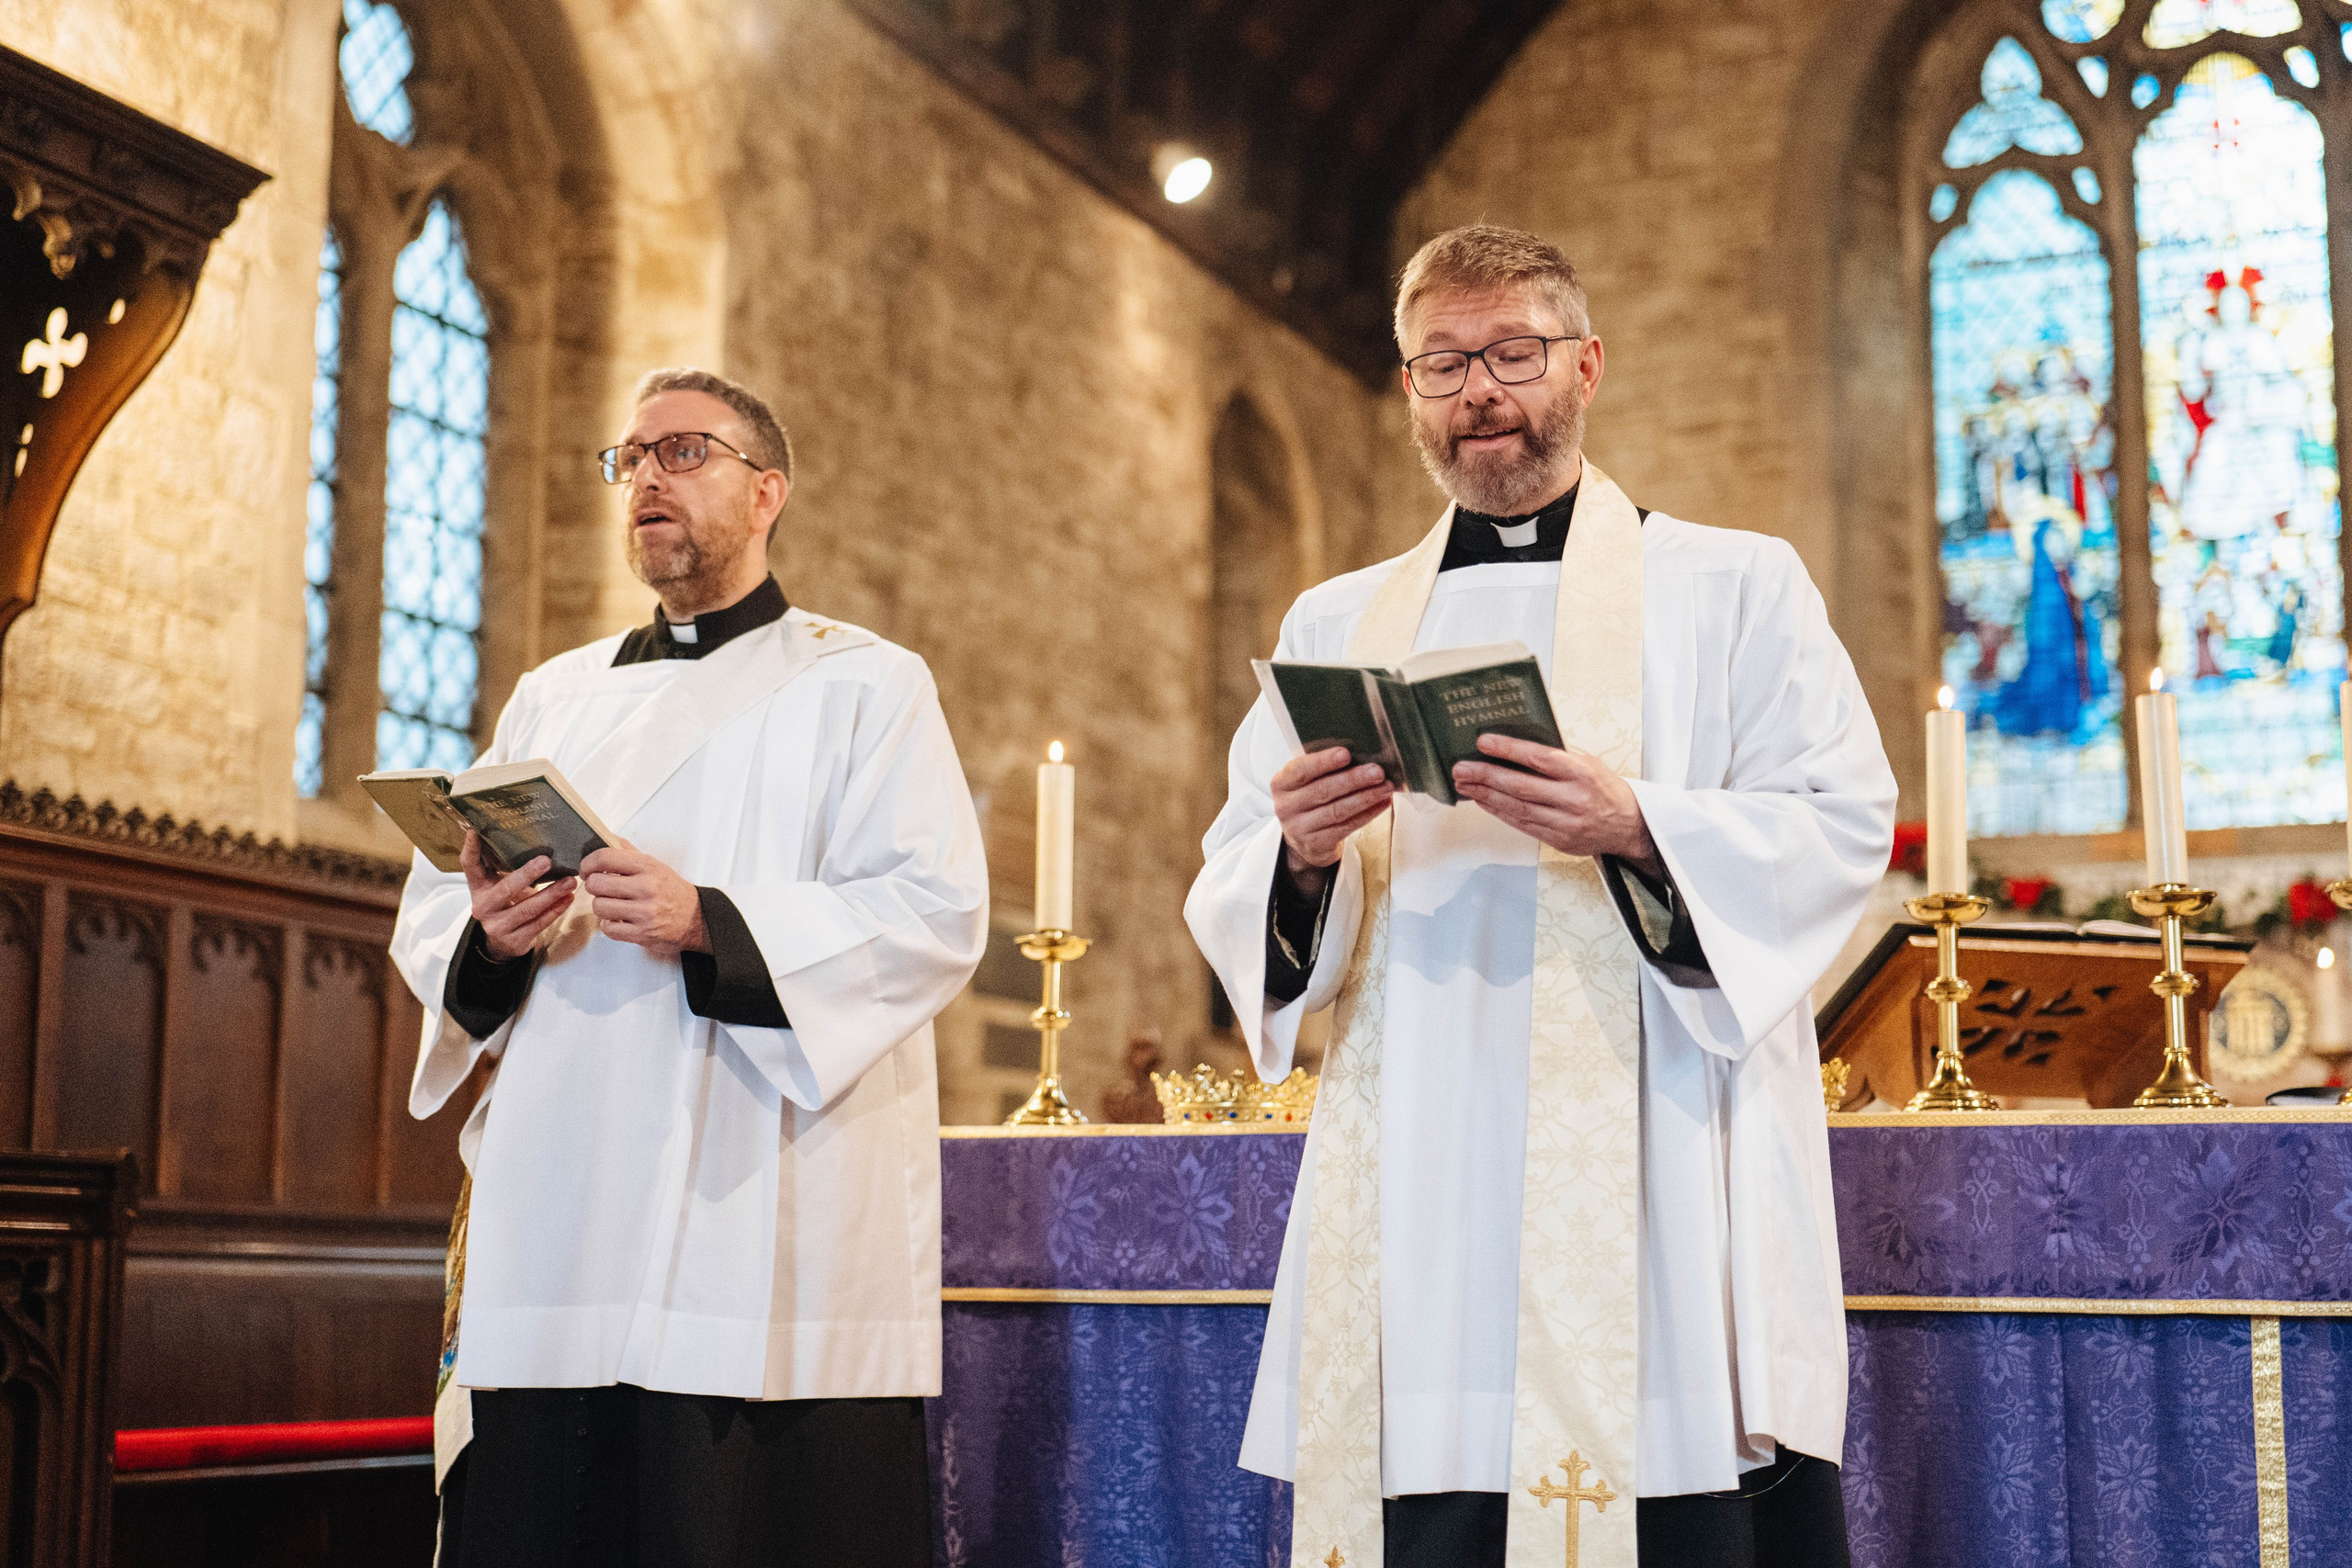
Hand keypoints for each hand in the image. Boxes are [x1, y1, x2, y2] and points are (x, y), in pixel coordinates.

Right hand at [462, 830, 576, 960]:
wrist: (502, 942)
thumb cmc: (505, 904)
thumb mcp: (497, 885)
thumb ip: (503, 865)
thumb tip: (528, 836)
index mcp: (478, 888)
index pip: (469, 866)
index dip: (471, 849)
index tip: (476, 831)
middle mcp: (483, 907)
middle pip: (505, 889)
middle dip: (527, 874)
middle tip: (546, 861)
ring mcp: (497, 926)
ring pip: (528, 909)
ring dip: (551, 894)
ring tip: (569, 881)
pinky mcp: (514, 940)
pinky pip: (539, 924)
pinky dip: (556, 910)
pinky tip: (568, 898)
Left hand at [580, 840, 709, 956]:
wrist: (696, 919)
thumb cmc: (672, 891)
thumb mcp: (655, 865)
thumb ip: (628, 852)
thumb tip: (605, 837)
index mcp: (647, 867)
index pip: (604, 858)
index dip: (588, 863)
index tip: (586, 869)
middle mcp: (646, 888)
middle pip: (596, 883)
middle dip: (594, 886)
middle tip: (602, 888)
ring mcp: (644, 912)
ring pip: (598, 907)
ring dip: (602, 907)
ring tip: (613, 905)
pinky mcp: (641, 933)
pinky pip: (608, 928)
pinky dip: (609, 925)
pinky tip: (619, 920)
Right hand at [1272, 747, 1394, 893]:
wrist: (1302, 837)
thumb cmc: (1309, 799)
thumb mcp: (1306, 781)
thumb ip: (1322, 767)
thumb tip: (1361, 752)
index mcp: (1281, 783)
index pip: (1300, 770)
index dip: (1323, 762)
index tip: (1346, 754)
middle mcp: (1286, 807)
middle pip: (1322, 790)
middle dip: (1353, 779)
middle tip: (1377, 771)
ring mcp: (1299, 828)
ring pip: (1337, 811)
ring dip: (1365, 797)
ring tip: (1385, 787)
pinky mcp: (1316, 844)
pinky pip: (1346, 827)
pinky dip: (1367, 814)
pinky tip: (1381, 803)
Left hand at [1451, 734, 1661, 874]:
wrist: (1629, 825)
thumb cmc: (1604, 787)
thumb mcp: (1589, 762)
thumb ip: (1557, 756)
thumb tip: (1516, 745)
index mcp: (1582, 772)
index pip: (1540, 758)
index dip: (1509, 750)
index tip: (1484, 742)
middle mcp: (1573, 798)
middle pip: (1522, 786)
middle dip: (1487, 776)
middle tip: (1461, 768)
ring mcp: (1565, 822)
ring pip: (1518, 808)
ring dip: (1486, 796)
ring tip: (1464, 784)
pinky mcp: (1559, 840)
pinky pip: (1522, 824)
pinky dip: (1499, 812)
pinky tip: (1483, 801)